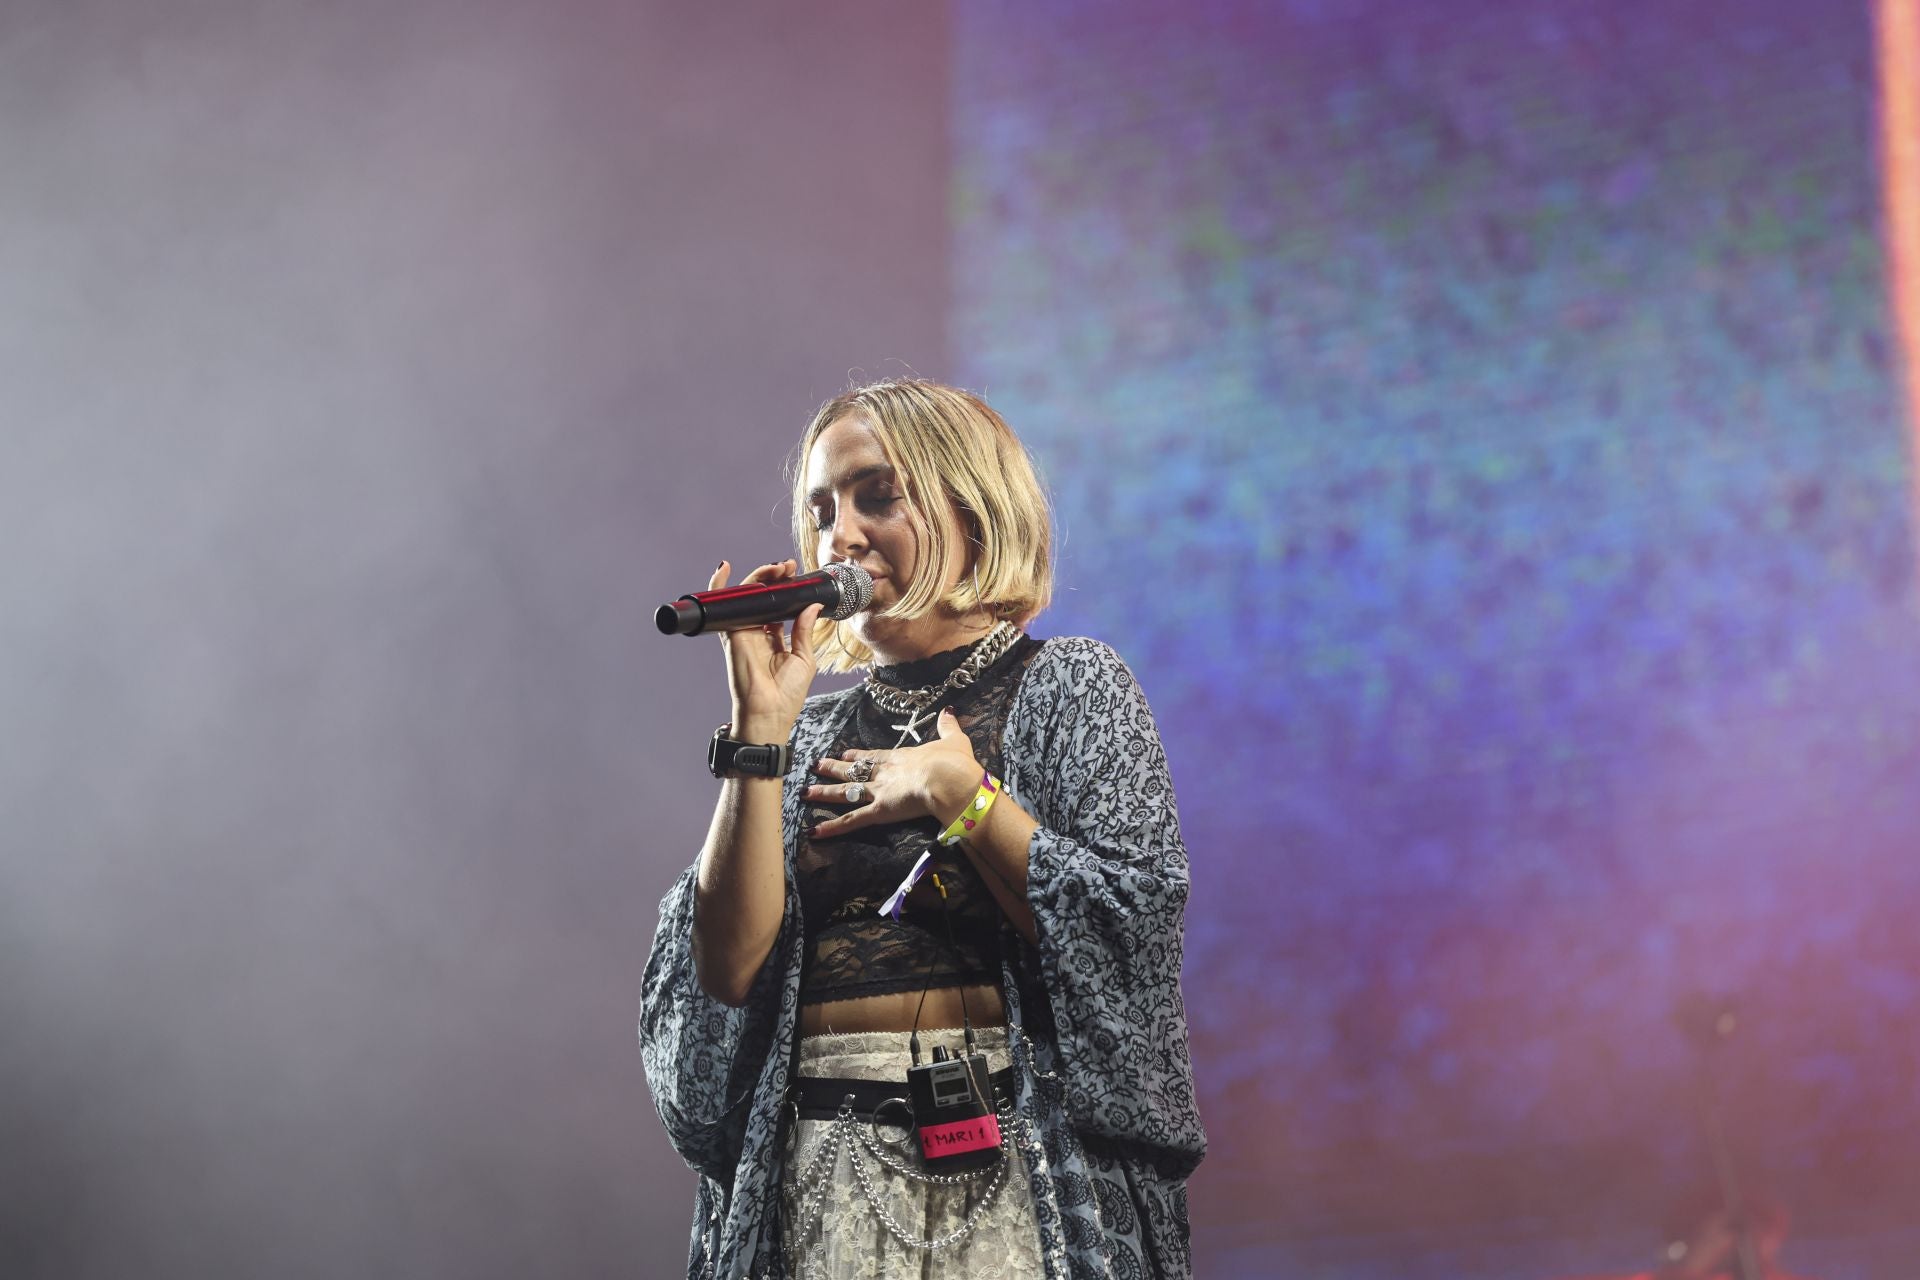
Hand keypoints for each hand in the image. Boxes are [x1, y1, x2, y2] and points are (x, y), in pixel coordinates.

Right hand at [712, 558, 822, 738]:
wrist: (769, 714)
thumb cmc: (786, 695)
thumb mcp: (804, 658)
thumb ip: (804, 630)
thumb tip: (812, 605)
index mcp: (774, 638)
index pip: (777, 605)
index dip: (786, 589)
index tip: (796, 575)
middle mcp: (757, 633)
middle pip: (762, 596)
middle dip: (774, 578)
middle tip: (788, 567)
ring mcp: (743, 632)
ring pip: (746, 596)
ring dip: (758, 577)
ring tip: (776, 569)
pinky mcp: (732, 634)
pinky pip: (723, 606)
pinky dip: (720, 587)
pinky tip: (725, 568)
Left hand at [806, 708, 980, 838]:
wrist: (948, 779)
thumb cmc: (953, 763)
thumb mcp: (954, 741)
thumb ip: (948, 727)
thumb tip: (949, 711)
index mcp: (901, 757)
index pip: (874, 756)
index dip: (859, 755)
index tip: (845, 753)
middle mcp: (885, 773)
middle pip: (854, 770)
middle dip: (834, 768)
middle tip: (816, 766)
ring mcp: (879, 791)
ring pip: (846, 792)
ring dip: (824, 792)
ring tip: (804, 792)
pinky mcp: (879, 811)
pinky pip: (852, 821)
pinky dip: (832, 827)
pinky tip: (814, 832)